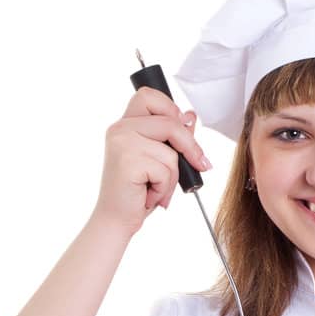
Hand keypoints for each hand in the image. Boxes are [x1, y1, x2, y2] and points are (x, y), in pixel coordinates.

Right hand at [90, 86, 214, 235]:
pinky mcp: (127, 161)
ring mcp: (122, 143)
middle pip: (170, 122)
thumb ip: (173, 137)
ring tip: (157, 189)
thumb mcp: (159, 160)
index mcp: (125, 124)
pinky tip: (149, 195)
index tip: (183, 129)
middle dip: (190, 146)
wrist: (116, 220)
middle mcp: (120, 129)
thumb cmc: (137, 192)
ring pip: (171, 151)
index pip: (150, 96)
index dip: (171, 109)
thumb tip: (190, 116)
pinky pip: (165, 170)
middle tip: (198, 164)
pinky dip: (164, 188)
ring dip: (172, 177)